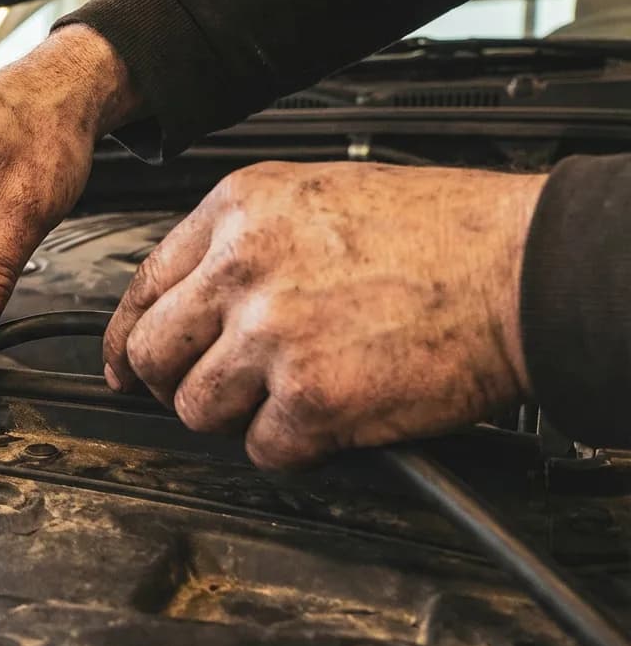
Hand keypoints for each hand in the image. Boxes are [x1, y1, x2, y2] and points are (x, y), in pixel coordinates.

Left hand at [104, 161, 545, 468]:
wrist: (521, 267)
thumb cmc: (439, 233)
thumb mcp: (317, 197)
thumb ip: (242, 242)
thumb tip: (188, 301)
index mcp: (238, 210)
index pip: (142, 286)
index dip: (126, 338)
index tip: (124, 365)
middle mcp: (241, 269)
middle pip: (152, 353)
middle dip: (171, 382)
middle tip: (205, 391)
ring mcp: (271, 335)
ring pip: (195, 408)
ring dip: (233, 416)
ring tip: (285, 397)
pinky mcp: (310, 398)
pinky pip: (261, 447)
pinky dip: (291, 444)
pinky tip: (327, 415)